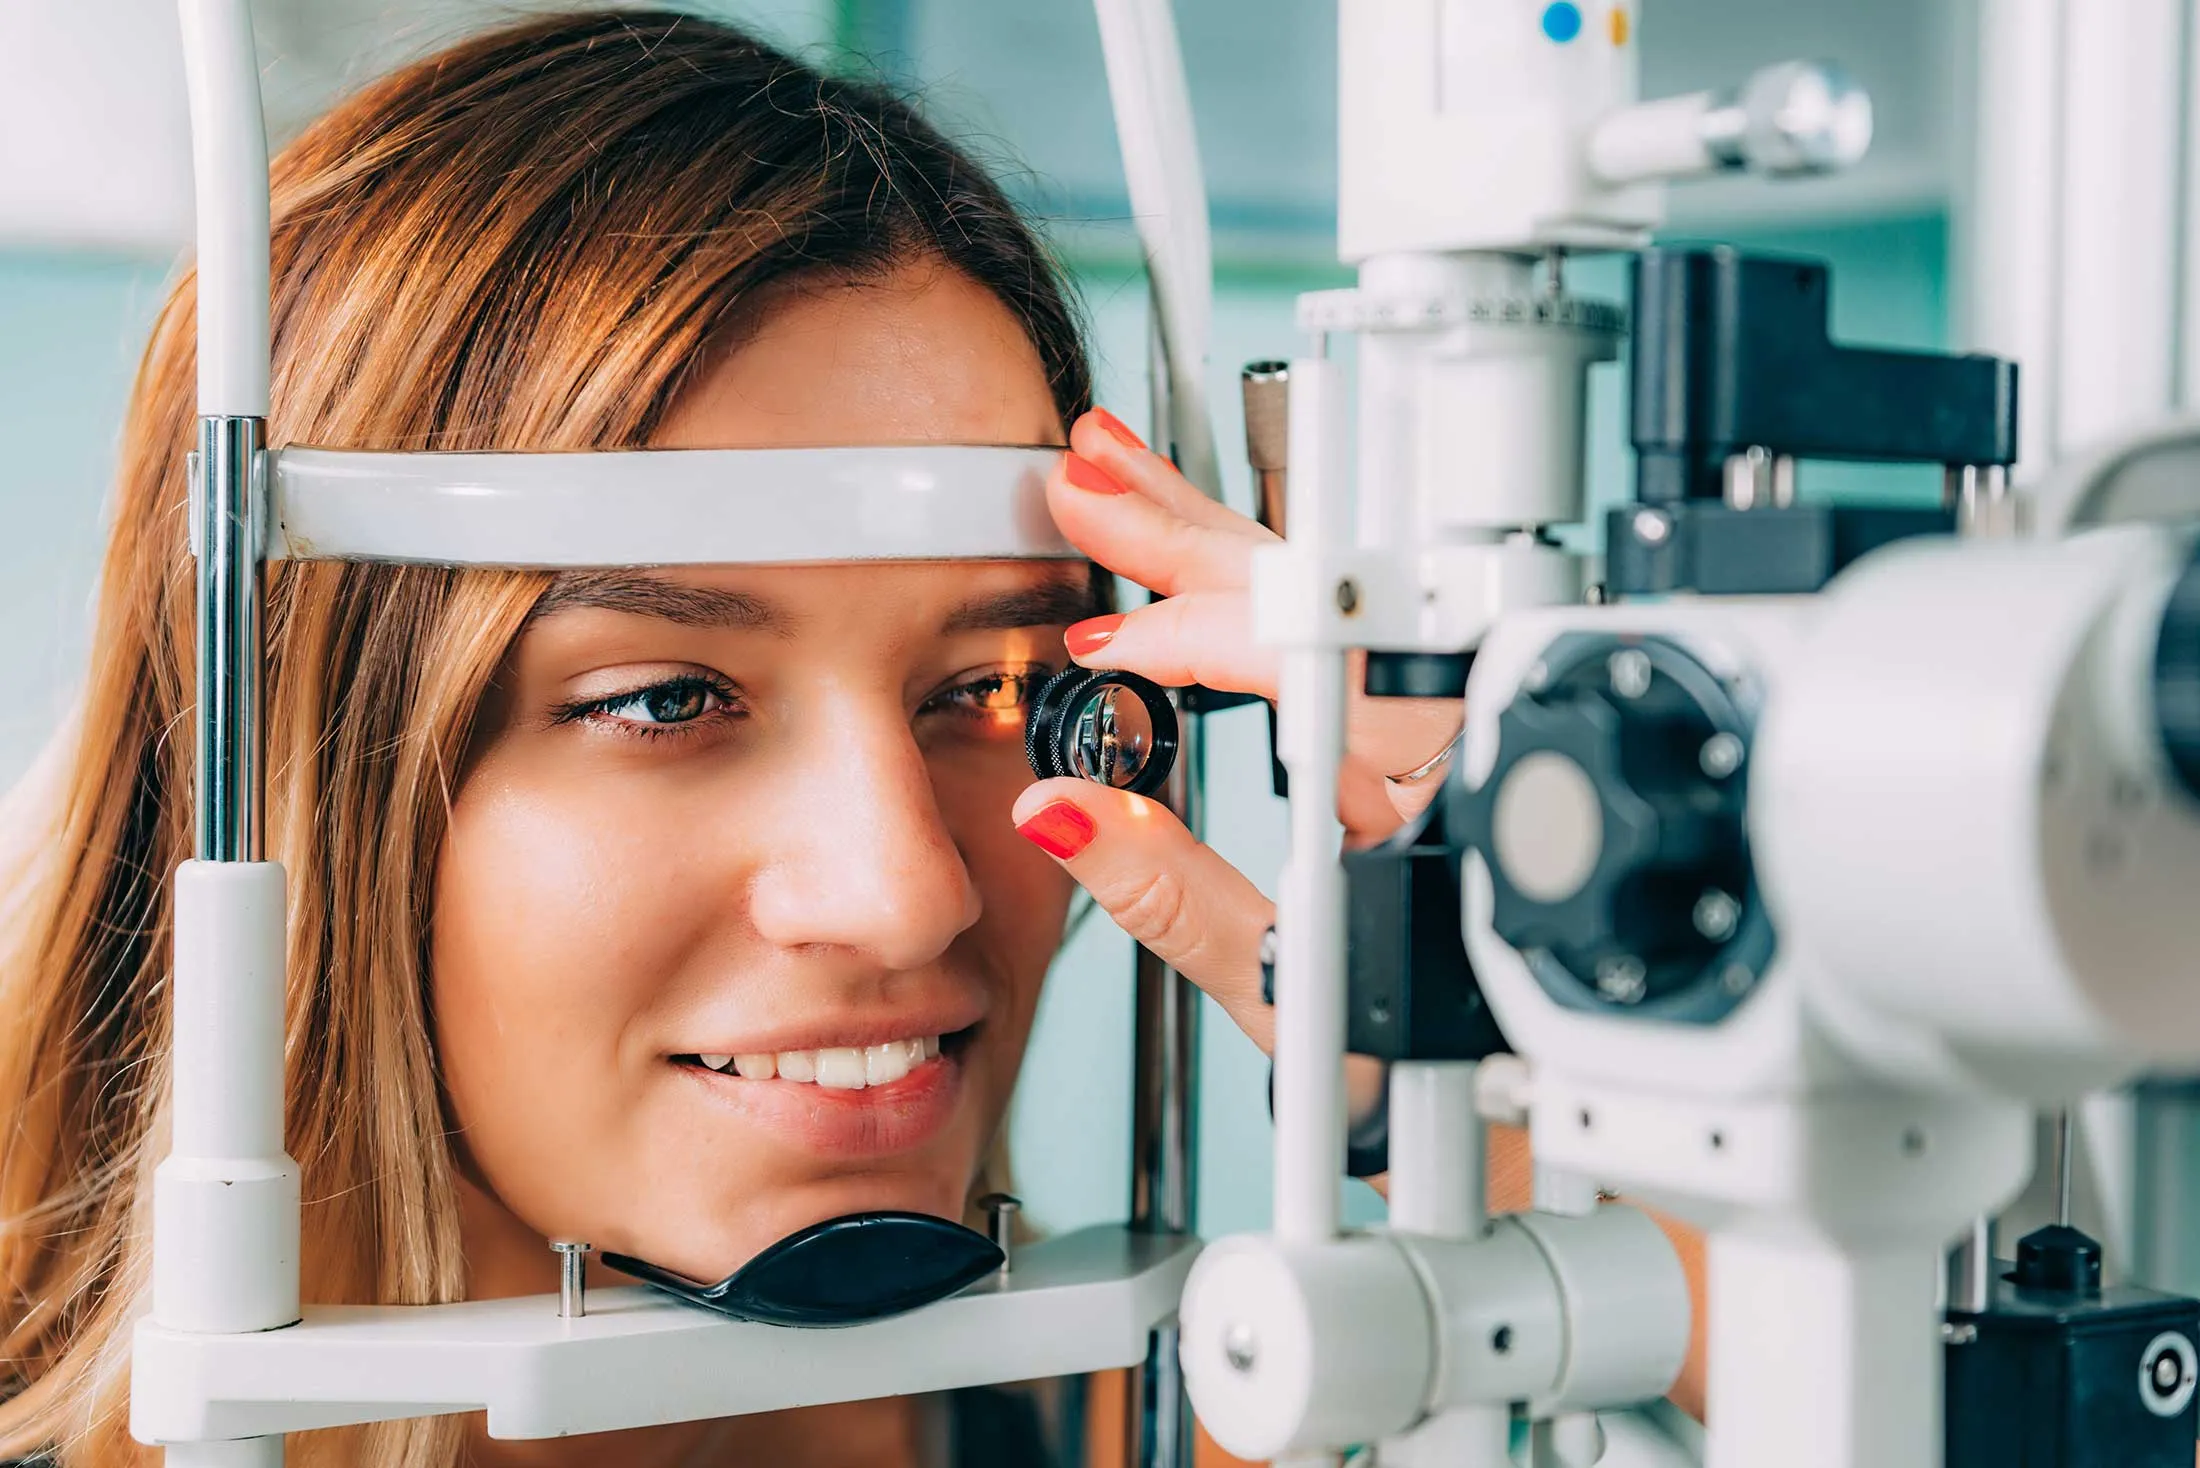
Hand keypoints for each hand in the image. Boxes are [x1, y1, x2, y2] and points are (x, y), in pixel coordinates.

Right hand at [1011, 414, 1711, 1421]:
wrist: (1491, 1104)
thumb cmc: (1429, 1061)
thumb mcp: (1290, 998)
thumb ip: (1173, 900)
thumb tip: (1065, 811)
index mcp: (1453, 784)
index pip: (1316, 657)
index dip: (1199, 634)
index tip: (1106, 642)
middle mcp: (1459, 736)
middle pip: (1326, 592)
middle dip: (1194, 531)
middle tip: (1093, 480)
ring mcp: (1438, 730)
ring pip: (1329, 600)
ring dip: (1212, 540)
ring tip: (1120, 487)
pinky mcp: (1411, 739)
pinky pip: (1327, 636)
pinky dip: (1246, 591)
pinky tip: (1180, 563)